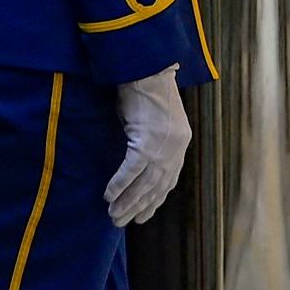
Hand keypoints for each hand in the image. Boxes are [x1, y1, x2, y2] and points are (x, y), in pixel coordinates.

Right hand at [105, 68, 191, 226]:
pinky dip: (120, 184)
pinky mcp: (147, 141)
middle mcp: (175, 148)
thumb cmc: (146, 89)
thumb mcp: (154, 120)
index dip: (155, 200)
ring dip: (127, 202)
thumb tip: (136, 160)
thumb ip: (151, 140)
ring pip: (144, 183)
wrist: (146, 68)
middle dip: (139, 207)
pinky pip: (131, 170)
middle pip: (157, 187)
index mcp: (180, 143)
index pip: (169, 181)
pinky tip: (108, 195)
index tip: (143, 215)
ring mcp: (162, 146)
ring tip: (113, 215)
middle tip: (121, 221)